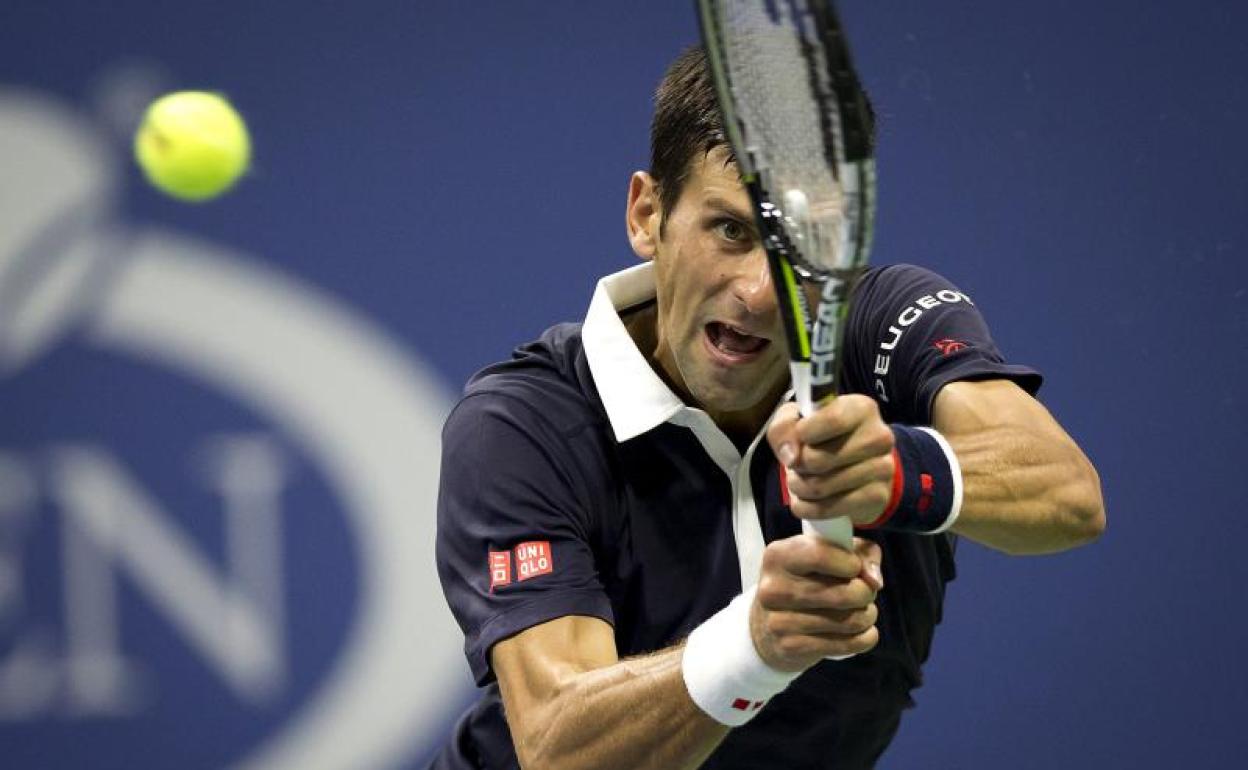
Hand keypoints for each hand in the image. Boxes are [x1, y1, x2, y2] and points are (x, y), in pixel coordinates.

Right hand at [750, 535, 883, 670]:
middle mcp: (774, 588)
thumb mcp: (825, 555)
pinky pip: (850, 644)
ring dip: (867, 615)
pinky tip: (858, 632)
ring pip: (852, 620)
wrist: (768, 627)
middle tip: (862, 593)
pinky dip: (865, 637)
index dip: (851, 563)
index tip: (855, 568)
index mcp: (778, 556)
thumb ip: (859, 553)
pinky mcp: (793, 647)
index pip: (821, 554)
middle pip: (845, 592)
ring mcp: (780, 621)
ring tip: (860, 611)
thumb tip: (875, 580)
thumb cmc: (806, 582)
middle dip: (866, 592)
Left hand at [768, 395, 894, 527]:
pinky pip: (828, 508)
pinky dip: (806, 508)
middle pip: (817, 459)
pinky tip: (806, 501)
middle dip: (797, 466)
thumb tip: (791, 456)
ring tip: (802, 482)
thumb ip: (784, 427)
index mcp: (861, 408)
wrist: (859, 470)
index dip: (803, 433)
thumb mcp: (799, 421)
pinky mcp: (877, 497)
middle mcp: (878, 436)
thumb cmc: (825, 438)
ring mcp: (882, 468)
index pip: (832, 420)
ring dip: (799, 488)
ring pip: (819, 486)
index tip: (799, 437)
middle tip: (798, 465)